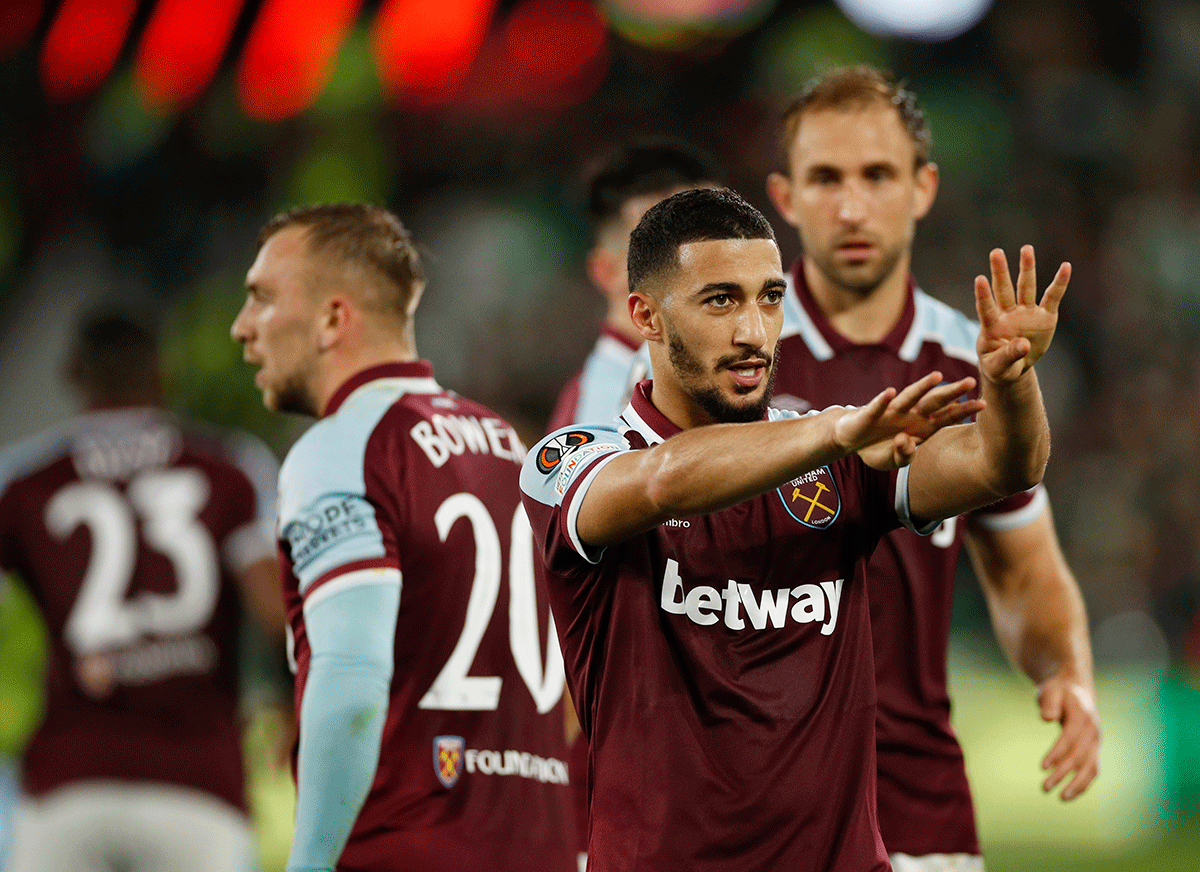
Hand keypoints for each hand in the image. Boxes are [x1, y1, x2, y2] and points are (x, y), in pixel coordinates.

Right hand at [833, 372, 983, 469]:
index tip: (984, 404)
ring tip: (937, 376)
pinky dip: (882, 400)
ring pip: (909, 396)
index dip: (964, 411)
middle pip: (934, 401)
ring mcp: (891, 412)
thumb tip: (907, 442)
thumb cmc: (878, 448)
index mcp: (921, 426)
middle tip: (971, 381)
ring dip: (923, 387)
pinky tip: (890, 392)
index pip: (947, 416)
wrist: (851, 439)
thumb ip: (905, 455)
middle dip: (952, 392)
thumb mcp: (895, 461)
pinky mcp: (870, 413)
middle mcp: (910, 414)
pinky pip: (877, 406)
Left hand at [975, 245, 1069, 382]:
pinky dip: (1059, 283)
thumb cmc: (999, 366)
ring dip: (1026, 268)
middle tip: (996, 252)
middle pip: (1003, 290)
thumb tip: (1025, 346)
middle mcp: (1008, 314)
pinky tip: (1065, 267)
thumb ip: (1009, 356)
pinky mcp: (1044, 317)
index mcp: (992, 326)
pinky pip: (1052, 297)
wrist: (1012, 368)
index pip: (986, 308)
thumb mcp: (999, 367)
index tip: (979, 279)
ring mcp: (1026, 313)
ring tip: (1026, 249)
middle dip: (1000, 272)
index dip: (983, 295)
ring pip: (1025, 287)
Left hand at [1036, 675, 1100, 799]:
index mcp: (1082, 716)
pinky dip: (1084, 783)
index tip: (1042, 767)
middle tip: (1044, 788)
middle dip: (1063, 774)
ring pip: (1091, 767)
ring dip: (1077, 784)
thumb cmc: (1059, 690)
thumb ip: (1049, 703)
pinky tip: (1070, 794)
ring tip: (1061, 798)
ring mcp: (1096, 742)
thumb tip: (1046, 718)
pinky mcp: (1094, 749)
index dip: (1057, 753)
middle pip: (1079, 756)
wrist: (1076, 689)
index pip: (1069, 738)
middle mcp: (1093, 731)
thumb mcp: (1050, 690)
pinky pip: (1093, 769)